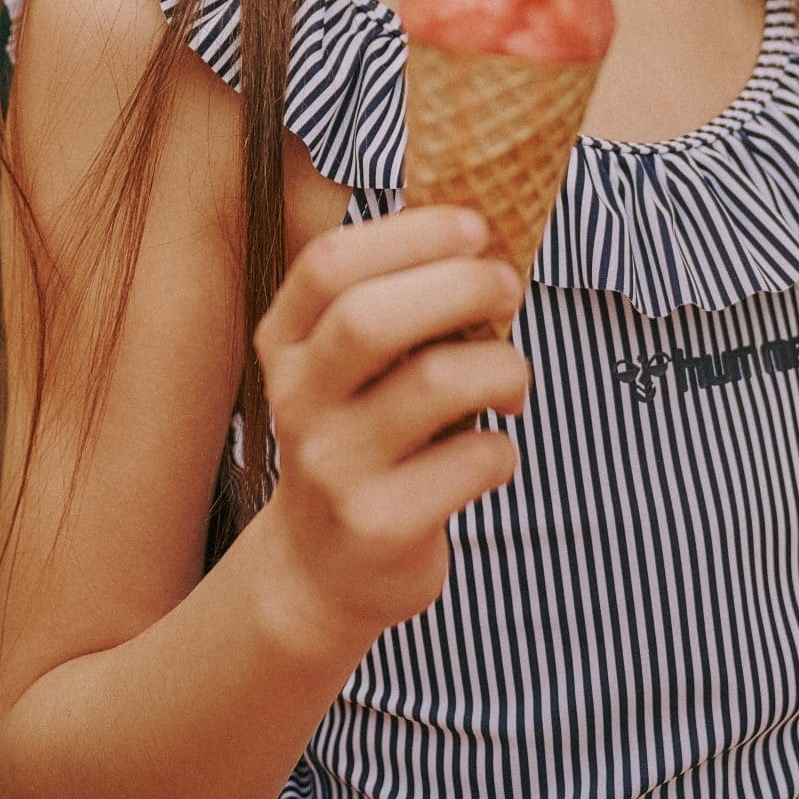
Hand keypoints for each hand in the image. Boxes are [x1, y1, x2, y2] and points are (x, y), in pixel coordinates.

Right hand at [253, 208, 526, 654]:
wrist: (322, 571)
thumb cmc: (364, 436)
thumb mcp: (350, 367)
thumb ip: (395, 302)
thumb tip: (486, 232)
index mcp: (287, 343)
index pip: (329, 265)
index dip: (412, 233)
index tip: (475, 227)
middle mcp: (297, 401)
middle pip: (372, 317)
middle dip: (462, 285)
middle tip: (509, 288)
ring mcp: (333, 468)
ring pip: (437, 382)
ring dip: (504, 367)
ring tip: (512, 380)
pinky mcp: (381, 526)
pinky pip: (472, 459)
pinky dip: (503, 448)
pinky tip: (489, 455)